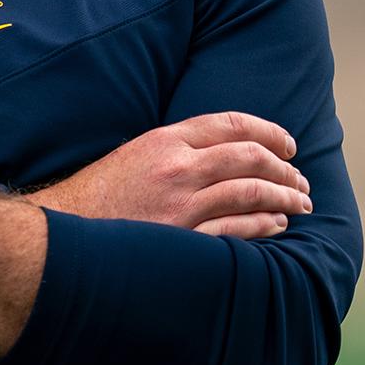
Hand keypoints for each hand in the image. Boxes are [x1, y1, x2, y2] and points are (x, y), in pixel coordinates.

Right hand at [26, 111, 311, 238]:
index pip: (230, 124)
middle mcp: (177, 168)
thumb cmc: (97, 196)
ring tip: (300, 203)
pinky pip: (237, 231)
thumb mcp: (134, 156)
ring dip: (284, 197)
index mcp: (164, 140)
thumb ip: (175, 149)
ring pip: (251, 193)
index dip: (268, 132)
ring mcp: (181, 205)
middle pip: (249, 158)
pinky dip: (264, 226)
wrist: (63, 234)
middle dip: (284, 168)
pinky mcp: (183, 240)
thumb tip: (221, 152)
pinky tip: (277, 226)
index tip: (288, 145)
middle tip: (301, 179)